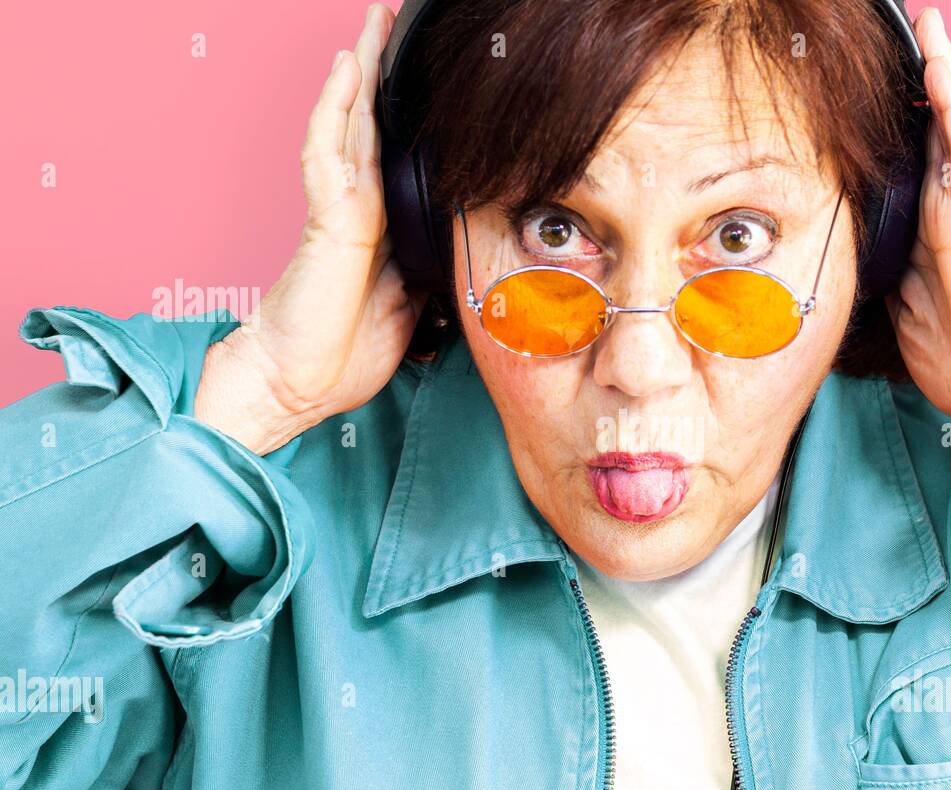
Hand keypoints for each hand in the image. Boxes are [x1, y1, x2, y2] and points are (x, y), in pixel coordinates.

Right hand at [195, 3, 423, 454]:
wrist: (295, 389)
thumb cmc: (339, 359)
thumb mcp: (407, 314)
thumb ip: (423, 276)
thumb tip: (451, 255)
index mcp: (377, 232)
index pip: (394, 159)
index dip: (405, 120)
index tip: (427, 89)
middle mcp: (357, 212)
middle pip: (369, 129)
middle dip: (380, 77)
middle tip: (389, 24)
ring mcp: (339, 212)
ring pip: (350, 126)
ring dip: (361, 75)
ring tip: (371, 26)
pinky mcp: (326, 221)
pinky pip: (329, 152)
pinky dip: (335, 109)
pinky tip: (347, 71)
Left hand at [884, 7, 950, 429]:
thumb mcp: (907, 323)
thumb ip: (891, 289)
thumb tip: (867, 275)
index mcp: (928, 240)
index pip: (910, 174)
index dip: (897, 136)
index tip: (874, 104)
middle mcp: (947, 217)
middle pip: (931, 137)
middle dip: (921, 88)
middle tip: (915, 31)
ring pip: (947, 129)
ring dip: (938, 76)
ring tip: (930, 25)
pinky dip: (949, 104)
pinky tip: (938, 64)